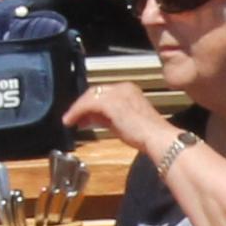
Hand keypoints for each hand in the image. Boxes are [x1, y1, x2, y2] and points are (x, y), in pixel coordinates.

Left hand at [61, 78, 178, 162]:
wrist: (156, 138)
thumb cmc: (146, 135)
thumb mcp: (123, 122)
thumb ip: (108, 117)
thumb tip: (92, 117)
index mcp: (129, 89)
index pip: (104, 92)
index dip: (90, 103)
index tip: (83, 116)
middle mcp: (122, 87)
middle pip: (95, 92)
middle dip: (82, 105)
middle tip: (73, 118)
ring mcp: (116, 93)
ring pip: (89, 97)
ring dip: (77, 109)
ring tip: (69, 120)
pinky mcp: (110, 102)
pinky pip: (88, 105)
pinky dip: (77, 112)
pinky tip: (72, 121)